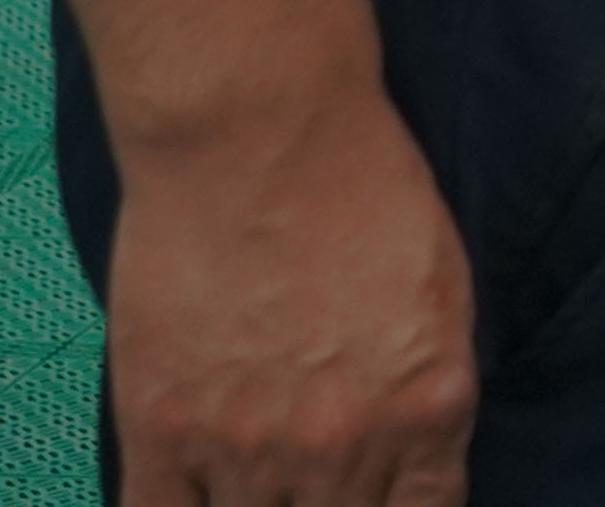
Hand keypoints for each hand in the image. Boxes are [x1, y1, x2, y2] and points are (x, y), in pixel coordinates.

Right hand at [99, 95, 473, 504]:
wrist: (257, 134)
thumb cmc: (363, 185)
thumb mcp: (443, 291)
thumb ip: (429, 388)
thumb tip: (413, 453)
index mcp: (428, 409)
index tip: (379, 498)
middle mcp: (342, 446)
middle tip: (311, 479)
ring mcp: (247, 447)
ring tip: (258, 477)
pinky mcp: (161, 430)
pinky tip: (193, 493)